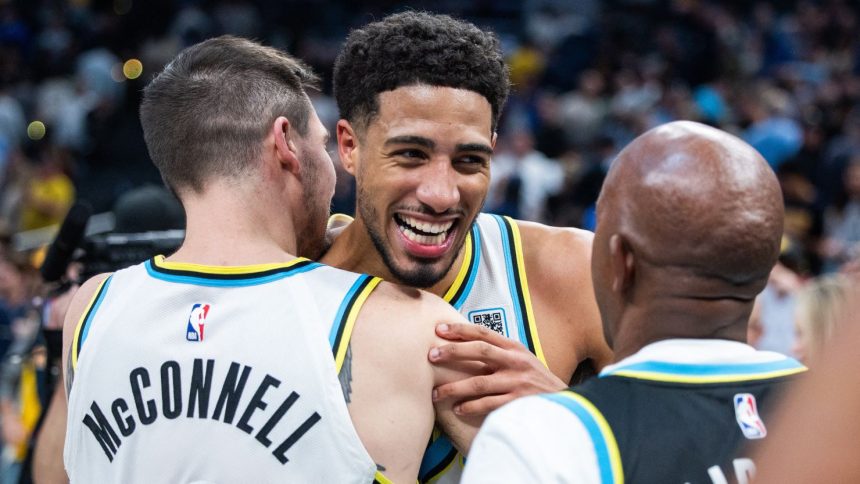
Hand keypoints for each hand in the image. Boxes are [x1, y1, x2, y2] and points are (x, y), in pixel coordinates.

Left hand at [428, 322, 565, 416]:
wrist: (564, 403)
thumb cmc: (536, 381)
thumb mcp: (522, 360)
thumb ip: (500, 353)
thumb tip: (466, 346)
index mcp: (514, 348)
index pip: (483, 333)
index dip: (460, 330)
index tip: (439, 330)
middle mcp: (515, 361)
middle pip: (479, 351)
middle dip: (452, 352)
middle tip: (431, 355)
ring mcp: (517, 381)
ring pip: (479, 382)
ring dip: (454, 388)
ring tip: (436, 393)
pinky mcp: (518, 402)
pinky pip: (488, 403)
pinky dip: (471, 406)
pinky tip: (458, 409)